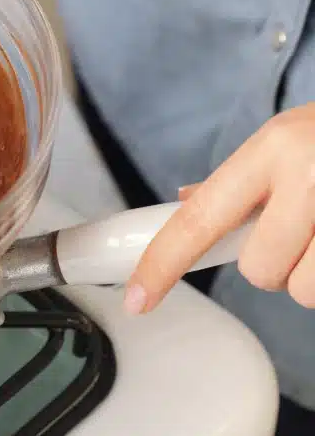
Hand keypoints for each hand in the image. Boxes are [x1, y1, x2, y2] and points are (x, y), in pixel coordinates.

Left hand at [125, 103, 314, 313]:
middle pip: (260, 271)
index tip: (138, 299)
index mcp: (275, 147)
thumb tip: (187, 205)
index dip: (163, 264)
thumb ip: (245, 179)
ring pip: (306, 291)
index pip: (199, 219)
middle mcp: (311, 175)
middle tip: (307, 231)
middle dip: (279, 263)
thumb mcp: (295, 136)